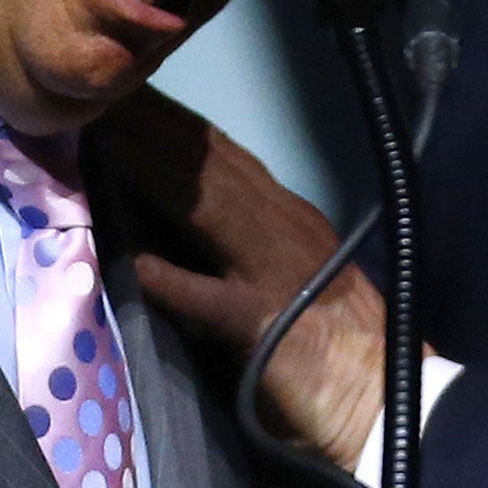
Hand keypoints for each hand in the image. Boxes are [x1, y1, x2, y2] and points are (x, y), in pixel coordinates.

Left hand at [92, 87, 387, 469]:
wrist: (383, 396)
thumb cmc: (334, 350)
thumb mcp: (284, 279)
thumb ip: (236, 252)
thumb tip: (166, 234)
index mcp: (288, 218)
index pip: (223, 158)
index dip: (175, 123)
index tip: (131, 93)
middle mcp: (284, 227)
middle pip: (210, 165)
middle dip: (155, 125)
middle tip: (105, 91)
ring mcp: (275, 271)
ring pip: (208, 207)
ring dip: (152, 170)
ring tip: (104, 141)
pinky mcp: (265, 324)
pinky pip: (212, 299)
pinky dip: (173, 279)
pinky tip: (135, 264)